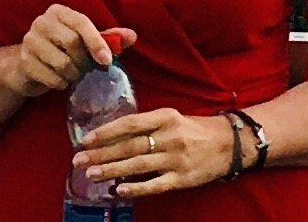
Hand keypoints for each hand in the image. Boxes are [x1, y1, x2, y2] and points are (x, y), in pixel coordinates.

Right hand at [7, 4, 136, 98]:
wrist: (27, 67)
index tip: (107, 61)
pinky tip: (60, 80)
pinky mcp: (24, 62)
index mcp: (59, 12)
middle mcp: (42, 22)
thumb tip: (132, 36)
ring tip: (73, 74)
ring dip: (74, 74)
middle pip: (72, 42)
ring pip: (62, 62)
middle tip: (88, 69)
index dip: (97, 42)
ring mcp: (30, 41)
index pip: (81, 22)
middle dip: (84, 61)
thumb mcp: (84, 42)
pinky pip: (51, 77)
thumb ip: (108, 38)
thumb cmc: (61, 50)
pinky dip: (61, 83)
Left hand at [73, 108, 236, 197]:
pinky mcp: (182, 178)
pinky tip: (120, 190)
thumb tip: (114, 135)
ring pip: (138, 164)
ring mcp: (176, 158)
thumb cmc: (195, 129)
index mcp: (165, 116)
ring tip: (91, 174)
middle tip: (78, 160)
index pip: (129, 123)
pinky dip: (137, 187)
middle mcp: (169, 136)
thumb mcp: (173, 118)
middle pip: (129, 145)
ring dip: (112, 170)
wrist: (229, 143)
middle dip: (101, 153)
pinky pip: (155, 184)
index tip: (86, 139)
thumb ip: (148, 125)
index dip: (106, 131)